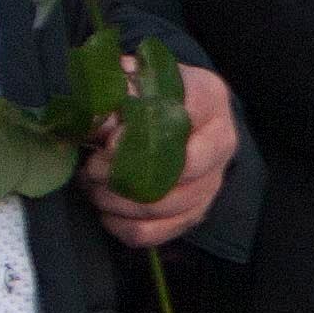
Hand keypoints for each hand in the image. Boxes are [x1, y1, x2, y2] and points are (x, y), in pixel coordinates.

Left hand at [83, 64, 237, 247]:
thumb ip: (116, 94)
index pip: (185, 118)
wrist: (169, 115)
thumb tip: (99, 121)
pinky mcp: (194, 214)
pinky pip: (155, 233)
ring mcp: (211, 182)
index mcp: (209, 98)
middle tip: (93, 168)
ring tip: (94, 187)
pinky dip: (123, 226)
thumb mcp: (134, 79)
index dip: (142, 135)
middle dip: (125, 175)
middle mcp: (220, 142)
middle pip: (179, 171)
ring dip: (118, 202)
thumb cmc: (149, 94)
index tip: (110, 141)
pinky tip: (108, 210)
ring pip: (163, 206)